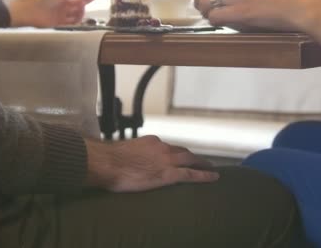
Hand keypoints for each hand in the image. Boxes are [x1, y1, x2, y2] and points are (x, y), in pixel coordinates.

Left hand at [8, 0, 98, 27]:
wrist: (30, 10)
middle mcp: (62, 3)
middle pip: (78, 3)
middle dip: (86, 2)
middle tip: (92, 0)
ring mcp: (60, 13)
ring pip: (76, 13)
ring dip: (81, 12)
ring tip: (81, 10)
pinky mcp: (58, 23)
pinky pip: (71, 23)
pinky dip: (76, 21)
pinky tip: (79, 19)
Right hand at [85, 136, 218, 191]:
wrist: (107, 163)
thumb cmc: (108, 160)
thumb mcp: (122, 152)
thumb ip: (131, 155)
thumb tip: (128, 161)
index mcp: (151, 142)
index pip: (168, 147)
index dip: (176, 152)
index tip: (180, 156)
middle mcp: (162, 148)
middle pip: (183, 151)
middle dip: (194, 156)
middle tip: (202, 161)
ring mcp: (166, 160)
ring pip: (191, 160)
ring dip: (202, 163)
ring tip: (210, 168)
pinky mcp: (169, 174)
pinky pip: (191, 174)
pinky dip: (204, 175)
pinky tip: (213, 177)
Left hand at [194, 0, 320, 32]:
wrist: (298, 6)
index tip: (211, 2)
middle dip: (201, 2)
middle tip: (209, 13)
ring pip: (204, 2)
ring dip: (206, 13)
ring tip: (216, 19)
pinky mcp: (240, 11)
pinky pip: (213, 16)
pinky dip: (214, 22)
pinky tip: (224, 24)